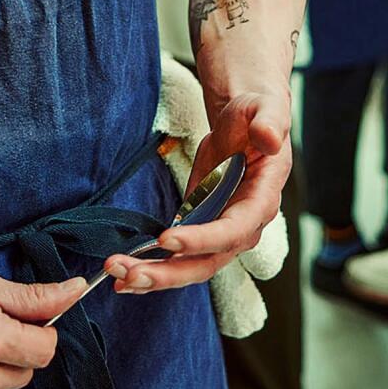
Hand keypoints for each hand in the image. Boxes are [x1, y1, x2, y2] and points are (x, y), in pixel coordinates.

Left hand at [102, 89, 290, 294]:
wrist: (245, 124)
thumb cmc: (256, 115)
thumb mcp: (265, 110)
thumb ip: (268, 122)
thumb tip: (269, 137)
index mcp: (261, 200)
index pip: (233, 231)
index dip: (201, 239)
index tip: (166, 238)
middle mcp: (244, 227)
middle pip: (208, 262)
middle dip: (170, 273)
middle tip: (131, 274)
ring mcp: (221, 234)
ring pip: (190, 267)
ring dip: (155, 276)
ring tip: (118, 278)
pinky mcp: (201, 231)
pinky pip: (179, 258)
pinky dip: (153, 267)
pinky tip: (125, 274)